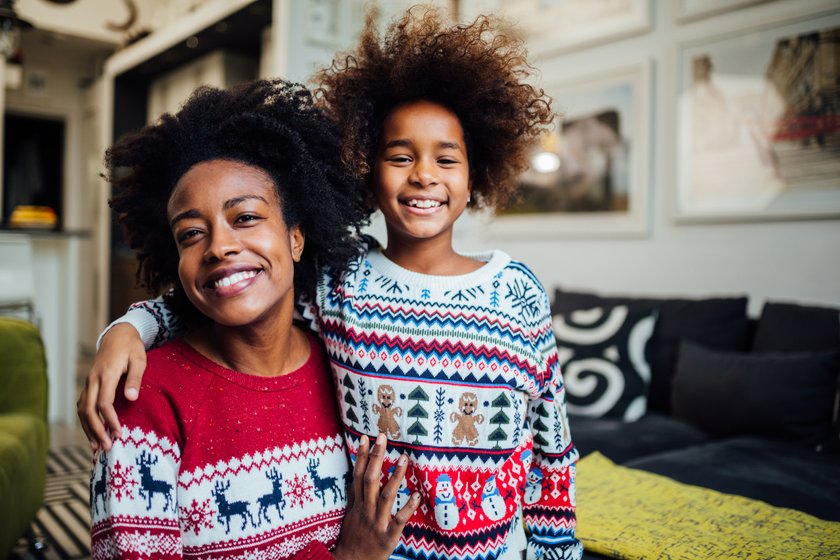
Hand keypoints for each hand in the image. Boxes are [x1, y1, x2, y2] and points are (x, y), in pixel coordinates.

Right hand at [76, 323, 146, 451]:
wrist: (118, 335)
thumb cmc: (132, 348)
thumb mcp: (139, 359)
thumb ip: (135, 379)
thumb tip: (131, 399)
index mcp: (106, 374)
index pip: (104, 402)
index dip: (110, 420)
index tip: (118, 434)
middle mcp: (93, 380)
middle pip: (88, 410)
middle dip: (96, 430)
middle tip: (106, 447)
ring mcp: (88, 382)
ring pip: (82, 409)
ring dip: (88, 429)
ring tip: (97, 447)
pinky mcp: (88, 384)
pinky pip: (82, 405)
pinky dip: (85, 421)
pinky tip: (92, 433)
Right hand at [333, 433, 419, 559]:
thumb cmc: (352, 537)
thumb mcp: (350, 513)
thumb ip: (355, 494)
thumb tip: (356, 472)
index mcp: (357, 504)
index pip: (358, 475)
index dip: (361, 456)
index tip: (365, 437)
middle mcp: (366, 510)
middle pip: (370, 480)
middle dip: (376, 458)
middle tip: (383, 437)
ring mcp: (377, 522)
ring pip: (386, 496)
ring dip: (395, 477)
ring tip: (404, 458)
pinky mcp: (387, 536)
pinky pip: (399, 521)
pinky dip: (408, 508)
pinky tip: (416, 495)